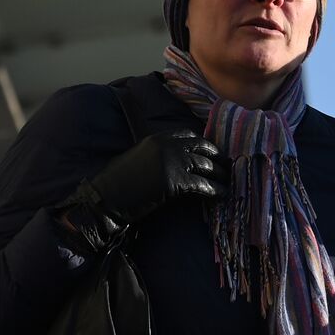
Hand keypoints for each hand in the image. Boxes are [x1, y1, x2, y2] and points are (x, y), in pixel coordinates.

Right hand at [86, 130, 228, 224]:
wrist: (105, 199)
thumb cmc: (118, 183)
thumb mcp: (139, 158)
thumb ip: (159, 154)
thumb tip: (180, 160)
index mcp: (158, 138)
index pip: (190, 136)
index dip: (205, 145)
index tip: (214, 154)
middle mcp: (167, 145)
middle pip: (203, 148)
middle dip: (218, 158)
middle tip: (227, 168)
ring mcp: (171, 162)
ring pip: (206, 166)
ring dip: (220, 176)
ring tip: (229, 183)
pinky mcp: (175, 181)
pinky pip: (203, 185)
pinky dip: (215, 191)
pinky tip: (222, 195)